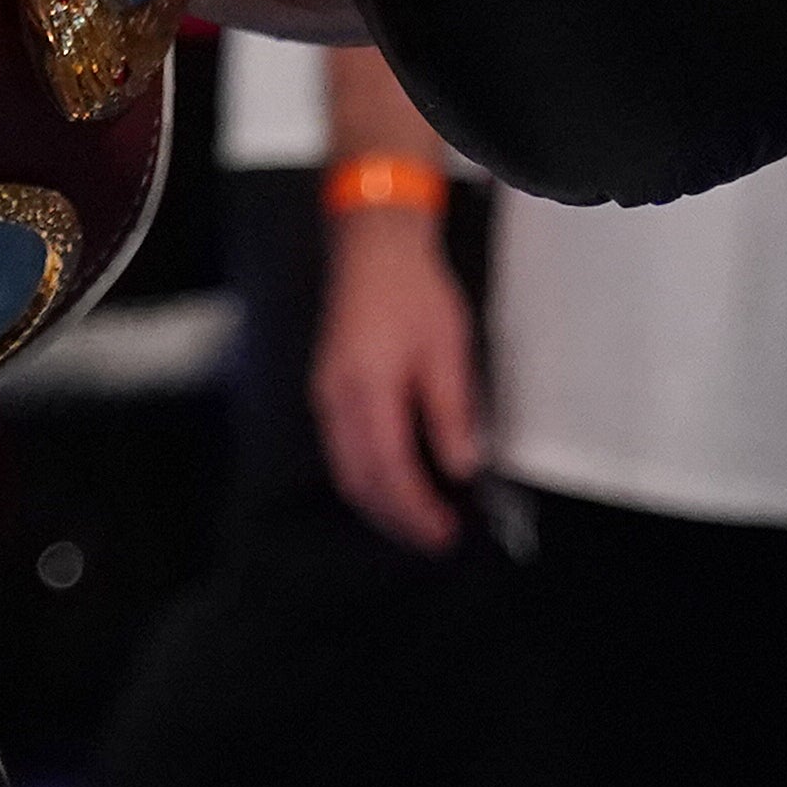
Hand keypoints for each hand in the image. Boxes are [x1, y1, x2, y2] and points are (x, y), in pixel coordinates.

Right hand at [310, 219, 482, 551]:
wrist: (373, 249)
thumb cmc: (412, 290)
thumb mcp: (448, 349)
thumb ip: (451, 412)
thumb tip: (460, 466)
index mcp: (369, 388)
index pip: (391, 471)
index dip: (417, 510)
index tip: (446, 531)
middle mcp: (337, 399)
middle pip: (360, 482)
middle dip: (397, 519)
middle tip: (436, 537)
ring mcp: (326, 395)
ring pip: (346, 472)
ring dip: (380, 504)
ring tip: (418, 520)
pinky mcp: (327, 390)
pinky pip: (341, 451)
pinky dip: (368, 479)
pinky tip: (394, 483)